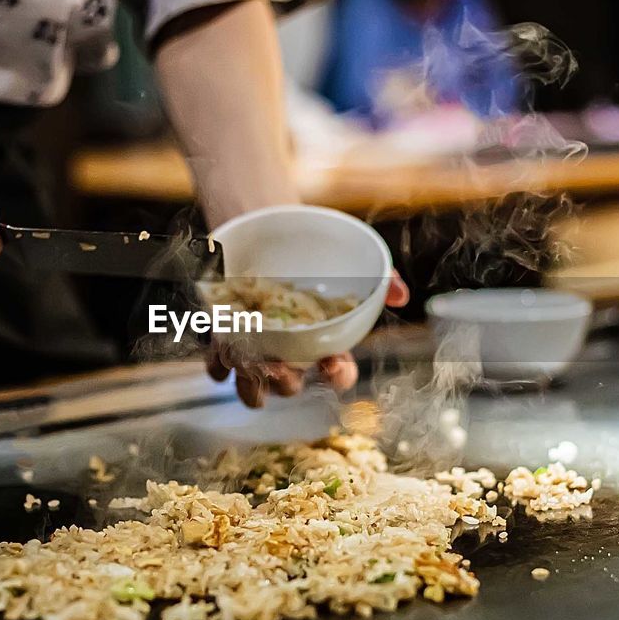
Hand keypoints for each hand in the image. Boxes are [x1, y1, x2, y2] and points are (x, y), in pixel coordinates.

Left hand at [206, 272, 409, 407]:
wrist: (268, 229)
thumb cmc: (316, 254)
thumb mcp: (354, 262)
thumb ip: (382, 279)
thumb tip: (400, 294)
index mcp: (324, 345)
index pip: (337, 376)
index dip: (337, 377)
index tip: (331, 360)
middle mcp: (291, 356)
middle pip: (290, 388)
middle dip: (285, 383)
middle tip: (280, 364)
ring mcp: (256, 351)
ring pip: (251, 390)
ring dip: (251, 386)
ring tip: (248, 361)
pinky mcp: (224, 340)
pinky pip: (218, 367)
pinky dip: (218, 364)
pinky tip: (222, 345)